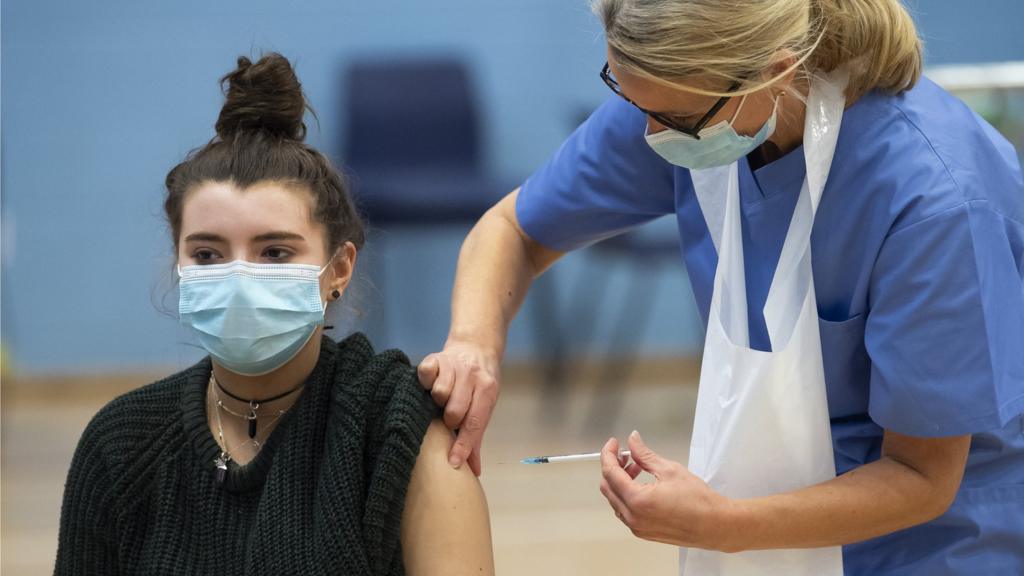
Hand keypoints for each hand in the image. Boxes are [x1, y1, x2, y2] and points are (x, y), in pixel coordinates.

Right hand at [417, 341, 499, 475]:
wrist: (476, 346)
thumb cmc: (479, 384)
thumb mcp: (485, 406)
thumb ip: (477, 437)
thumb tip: (475, 470)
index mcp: (487, 390)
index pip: (475, 423)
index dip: (464, 445)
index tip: (454, 462)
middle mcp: (471, 376)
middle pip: (455, 410)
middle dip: (450, 420)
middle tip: (449, 417)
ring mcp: (453, 365)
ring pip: (439, 393)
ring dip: (438, 400)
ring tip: (442, 398)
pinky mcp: (435, 357)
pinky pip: (426, 373)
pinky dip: (426, 381)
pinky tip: (431, 383)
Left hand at [600, 431, 738, 551]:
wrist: (715, 525)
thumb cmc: (699, 501)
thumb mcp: (669, 469)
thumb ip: (645, 454)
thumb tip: (633, 441)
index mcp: (637, 501)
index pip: (610, 473)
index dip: (608, 454)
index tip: (613, 444)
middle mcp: (633, 517)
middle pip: (608, 487)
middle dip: (613, 467)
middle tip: (625, 454)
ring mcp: (637, 527)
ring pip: (616, 500)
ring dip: (621, 482)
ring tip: (637, 467)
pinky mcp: (644, 531)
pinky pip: (625, 511)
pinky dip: (627, 495)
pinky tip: (642, 484)